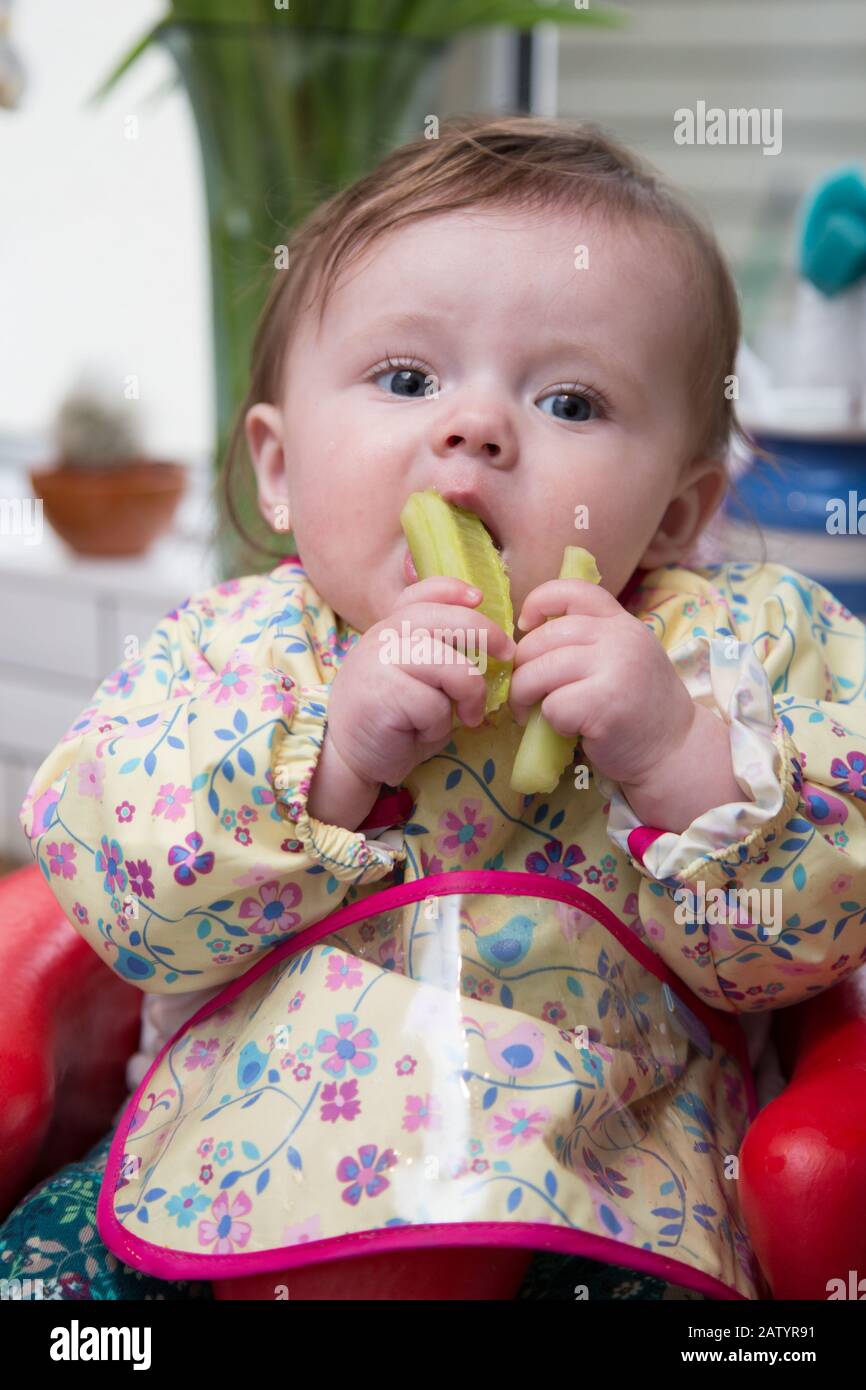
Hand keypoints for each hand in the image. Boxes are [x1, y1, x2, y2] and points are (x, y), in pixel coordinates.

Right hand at [325, 577, 515, 789]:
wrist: (350, 756)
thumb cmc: (394, 719)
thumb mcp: (420, 680)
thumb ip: (442, 656)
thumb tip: (493, 647)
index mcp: (391, 628)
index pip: (421, 594)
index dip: (452, 590)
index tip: (479, 597)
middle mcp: (382, 636)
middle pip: (443, 619)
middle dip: (485, 634)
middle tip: (507, 654)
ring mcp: (378, 661)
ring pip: (449, 666)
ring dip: (468, 694)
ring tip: (467, 715)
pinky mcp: (380, 693)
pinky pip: (433, 704)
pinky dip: (437, 725)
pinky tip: (421, 732)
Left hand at [508, 577, 695, 789]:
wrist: (673, 750)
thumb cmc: (636, 708)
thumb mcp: (622, 658)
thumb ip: (588, 640)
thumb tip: (524, 638)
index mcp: (621, 622)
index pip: (571, 590)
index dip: (538, 602)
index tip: (526, 627)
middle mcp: (620, 638)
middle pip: (543, 637)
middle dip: (521, 667)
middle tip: (523, 692)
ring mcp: (615, 667)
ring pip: (539, 671)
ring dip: (524, 695)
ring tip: (529, 712)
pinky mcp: (604, 703)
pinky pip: (552, 705)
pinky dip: (550, 721)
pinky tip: (568, 728)